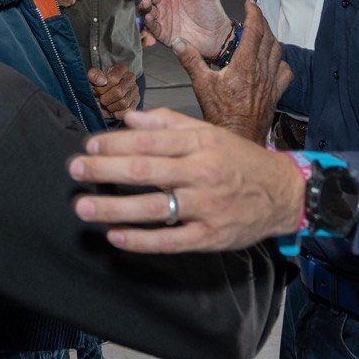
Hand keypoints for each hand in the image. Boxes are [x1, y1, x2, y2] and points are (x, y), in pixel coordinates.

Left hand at [68, 108, 305, 252]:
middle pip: (145, 171)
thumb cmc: (240, 160)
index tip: (89, 145)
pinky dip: (141, 240)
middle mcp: (202, 173)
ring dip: (114, 208)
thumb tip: (129, 118)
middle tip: (75, 169)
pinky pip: (170, 240)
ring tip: (84, 207)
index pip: (149, 141)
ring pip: (153, 208)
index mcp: (200, 144)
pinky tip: (116, 237)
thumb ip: (168, 124)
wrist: (283, 193)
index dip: (115, 143)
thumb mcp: (209, 133)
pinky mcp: (210, 237)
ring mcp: (206, 207)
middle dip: (104, 170)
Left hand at [88, 62, 139, 119]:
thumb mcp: (93, 77)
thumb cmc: (99, 84)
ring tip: (106, 104)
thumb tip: (102, 81)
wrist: (104, 92)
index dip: (102, 88)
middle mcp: (130, 78)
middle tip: (101, 99)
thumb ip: (94, 76)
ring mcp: (134, 91)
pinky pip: (126, 112)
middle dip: (106, 98)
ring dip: (110, 107)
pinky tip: (112, 109)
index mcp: (121, 69)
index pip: (113, 79)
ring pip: (123, 103)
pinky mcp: (135, 103)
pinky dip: (116, 113)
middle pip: (118, 92)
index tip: (96, 90)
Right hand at [139, 0, 231, 58]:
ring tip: (147, 3)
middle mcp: (166, 3)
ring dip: (145, 6)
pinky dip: (149, 22)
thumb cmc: (212, 11)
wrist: (217, 35)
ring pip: (148, 10)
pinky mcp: (163, 32)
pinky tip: (150, 16)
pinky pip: (153, 26)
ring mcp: (163, 17)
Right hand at [173, 0, 291, 143]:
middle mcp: (262, 70)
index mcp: (245, 64)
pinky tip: (274, 62)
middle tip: (254, 15)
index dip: (254, 13)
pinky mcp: (276, 93)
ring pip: (278, 52)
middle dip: (262, 22)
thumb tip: (178, 42)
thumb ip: (190, 60)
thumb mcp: (201, 85)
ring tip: (263, 34)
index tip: (250, 3)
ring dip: (272, 39)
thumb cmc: (220, 114)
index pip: (255, 30)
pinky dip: (281, 62)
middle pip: (269, 37)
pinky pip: (285, 72)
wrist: (238, 136)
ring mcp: (271, 82)